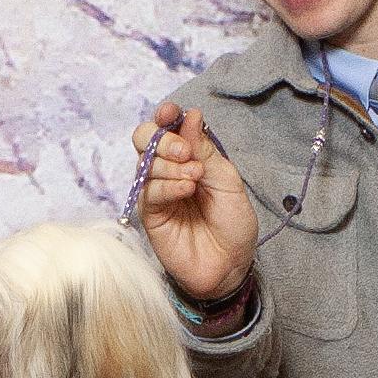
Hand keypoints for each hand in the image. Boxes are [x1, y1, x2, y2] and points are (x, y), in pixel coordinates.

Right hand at [133, 101, 256, 304]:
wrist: (231, 264)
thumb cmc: (233, 224)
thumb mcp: (227, 180)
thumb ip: (206, 149)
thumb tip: (191, 114)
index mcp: (188, 156)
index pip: (167, 126)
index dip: (165, 115)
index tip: (171, 112)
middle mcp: (167, 170)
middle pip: (144, 138)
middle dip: (163, 138)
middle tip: (186, 153)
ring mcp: (156, 192)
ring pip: (145, 163)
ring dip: (170, 165)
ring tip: (195, 178)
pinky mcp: (149, 214)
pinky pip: (148, 191)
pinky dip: (168, 185)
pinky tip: (187, 190)